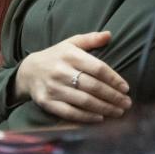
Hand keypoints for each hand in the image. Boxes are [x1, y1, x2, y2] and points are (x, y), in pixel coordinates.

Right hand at [14, 31, 131, 122]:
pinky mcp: (47, 102)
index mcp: (70, 55)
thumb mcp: (71, 43)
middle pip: (93, 86)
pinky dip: (86, 117)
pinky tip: (99, 118)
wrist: (28, 71)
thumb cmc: (56, 56)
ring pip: (84, 101)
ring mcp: (53, 88)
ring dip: (104, 108)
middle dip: (113, 96)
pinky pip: (70, 112)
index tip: (126, 88)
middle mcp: (61, 71)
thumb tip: (109, 35)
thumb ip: (91, 39)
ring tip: (118, 112)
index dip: (114, 79)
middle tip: (126, 103)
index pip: (98, 68)